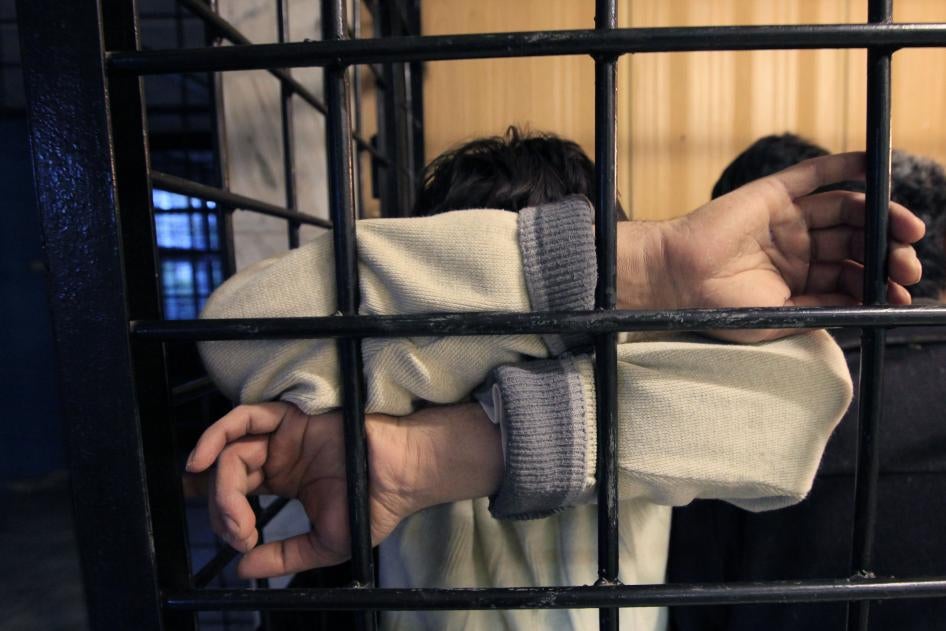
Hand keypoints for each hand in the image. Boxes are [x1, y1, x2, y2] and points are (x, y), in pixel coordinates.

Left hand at [186, 401, 500, 577]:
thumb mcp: (324, 544)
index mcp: (284, 482)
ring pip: (229, 450)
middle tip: (241, 531)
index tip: (241, 541)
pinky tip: (203, 461)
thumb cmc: (372, 507)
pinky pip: (242, 419)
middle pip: (227, 474)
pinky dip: (216, 436)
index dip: (224, 515)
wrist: (400, 478)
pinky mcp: (288, 418)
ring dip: (218, 482)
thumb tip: (240, 569)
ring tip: (229, 509)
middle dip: (222, 506)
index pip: (236, 493)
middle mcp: (277, 456)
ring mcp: (281, 436)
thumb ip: (283, 556)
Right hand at [619, 152, 924, 341]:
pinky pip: (816, 174)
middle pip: (854, 240)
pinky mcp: (774, 192)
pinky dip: (847, 165)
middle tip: (908, 264)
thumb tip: (871, 301)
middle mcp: (797, 247)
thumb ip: (824, 309)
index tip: (902, 291)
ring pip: (845, 209)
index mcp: (799, 281)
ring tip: (908, 229)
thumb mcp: (782, 318)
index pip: (851, 275)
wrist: (678, 280)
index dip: (880, 281)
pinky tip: (876, 164)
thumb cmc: (721, 308)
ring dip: (880, 215)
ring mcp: (787, 218)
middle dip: (887, 251)